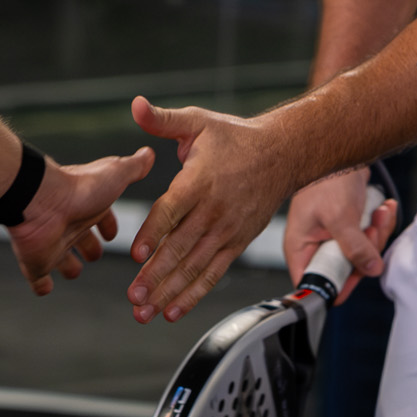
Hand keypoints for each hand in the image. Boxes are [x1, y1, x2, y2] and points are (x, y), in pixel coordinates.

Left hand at [7, 146, 155, 294]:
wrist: (41, 201)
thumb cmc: (78, 189)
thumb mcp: (116, 174)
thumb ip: (133, 167)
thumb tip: (149, 153)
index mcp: (88, 205)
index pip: (100, 217)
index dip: (107, 225)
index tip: (111, 233)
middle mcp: (69, 223)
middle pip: (80, 238)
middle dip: (89, 247)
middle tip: (95, 255)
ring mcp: (51, 243)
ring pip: (60, 258)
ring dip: (67, 266)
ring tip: (74, 272)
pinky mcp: (36, 261)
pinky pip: (38, 277)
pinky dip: (41, 284)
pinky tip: (46, 288)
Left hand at [125, 96, 297, 321]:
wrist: (283, 154)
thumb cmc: (235, 138)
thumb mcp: (198, 122)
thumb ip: (162, 120)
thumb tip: (135, 106)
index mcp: (199, 181)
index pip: (172, 210)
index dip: (154, 233)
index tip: (136, 254)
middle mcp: (213, 210)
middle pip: (181, 247)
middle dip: (155, 275)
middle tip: (133, 296)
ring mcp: (226, 231)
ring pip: (194, 267)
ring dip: (169, 291)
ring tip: (145, 311)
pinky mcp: (235, 243)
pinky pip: (212, 273)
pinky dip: (193, 294)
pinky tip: (172, 311)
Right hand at [285, 167, 398, 304]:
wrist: (341, 148)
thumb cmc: (326, 177)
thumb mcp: (339, 216)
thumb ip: (355, 246)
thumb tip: (371, 269)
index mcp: (301, 248)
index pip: (313, 284)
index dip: (335, 285)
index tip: (358, 273)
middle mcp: (316, 246)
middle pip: (345, 271)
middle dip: (365, 253)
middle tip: (371, 231)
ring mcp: (334, 237)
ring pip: (363, 255)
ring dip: (377, 234)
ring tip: (379, 212)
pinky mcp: (351, 228)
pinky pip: (370, 238)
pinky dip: (380, 224)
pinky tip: (382, 207)